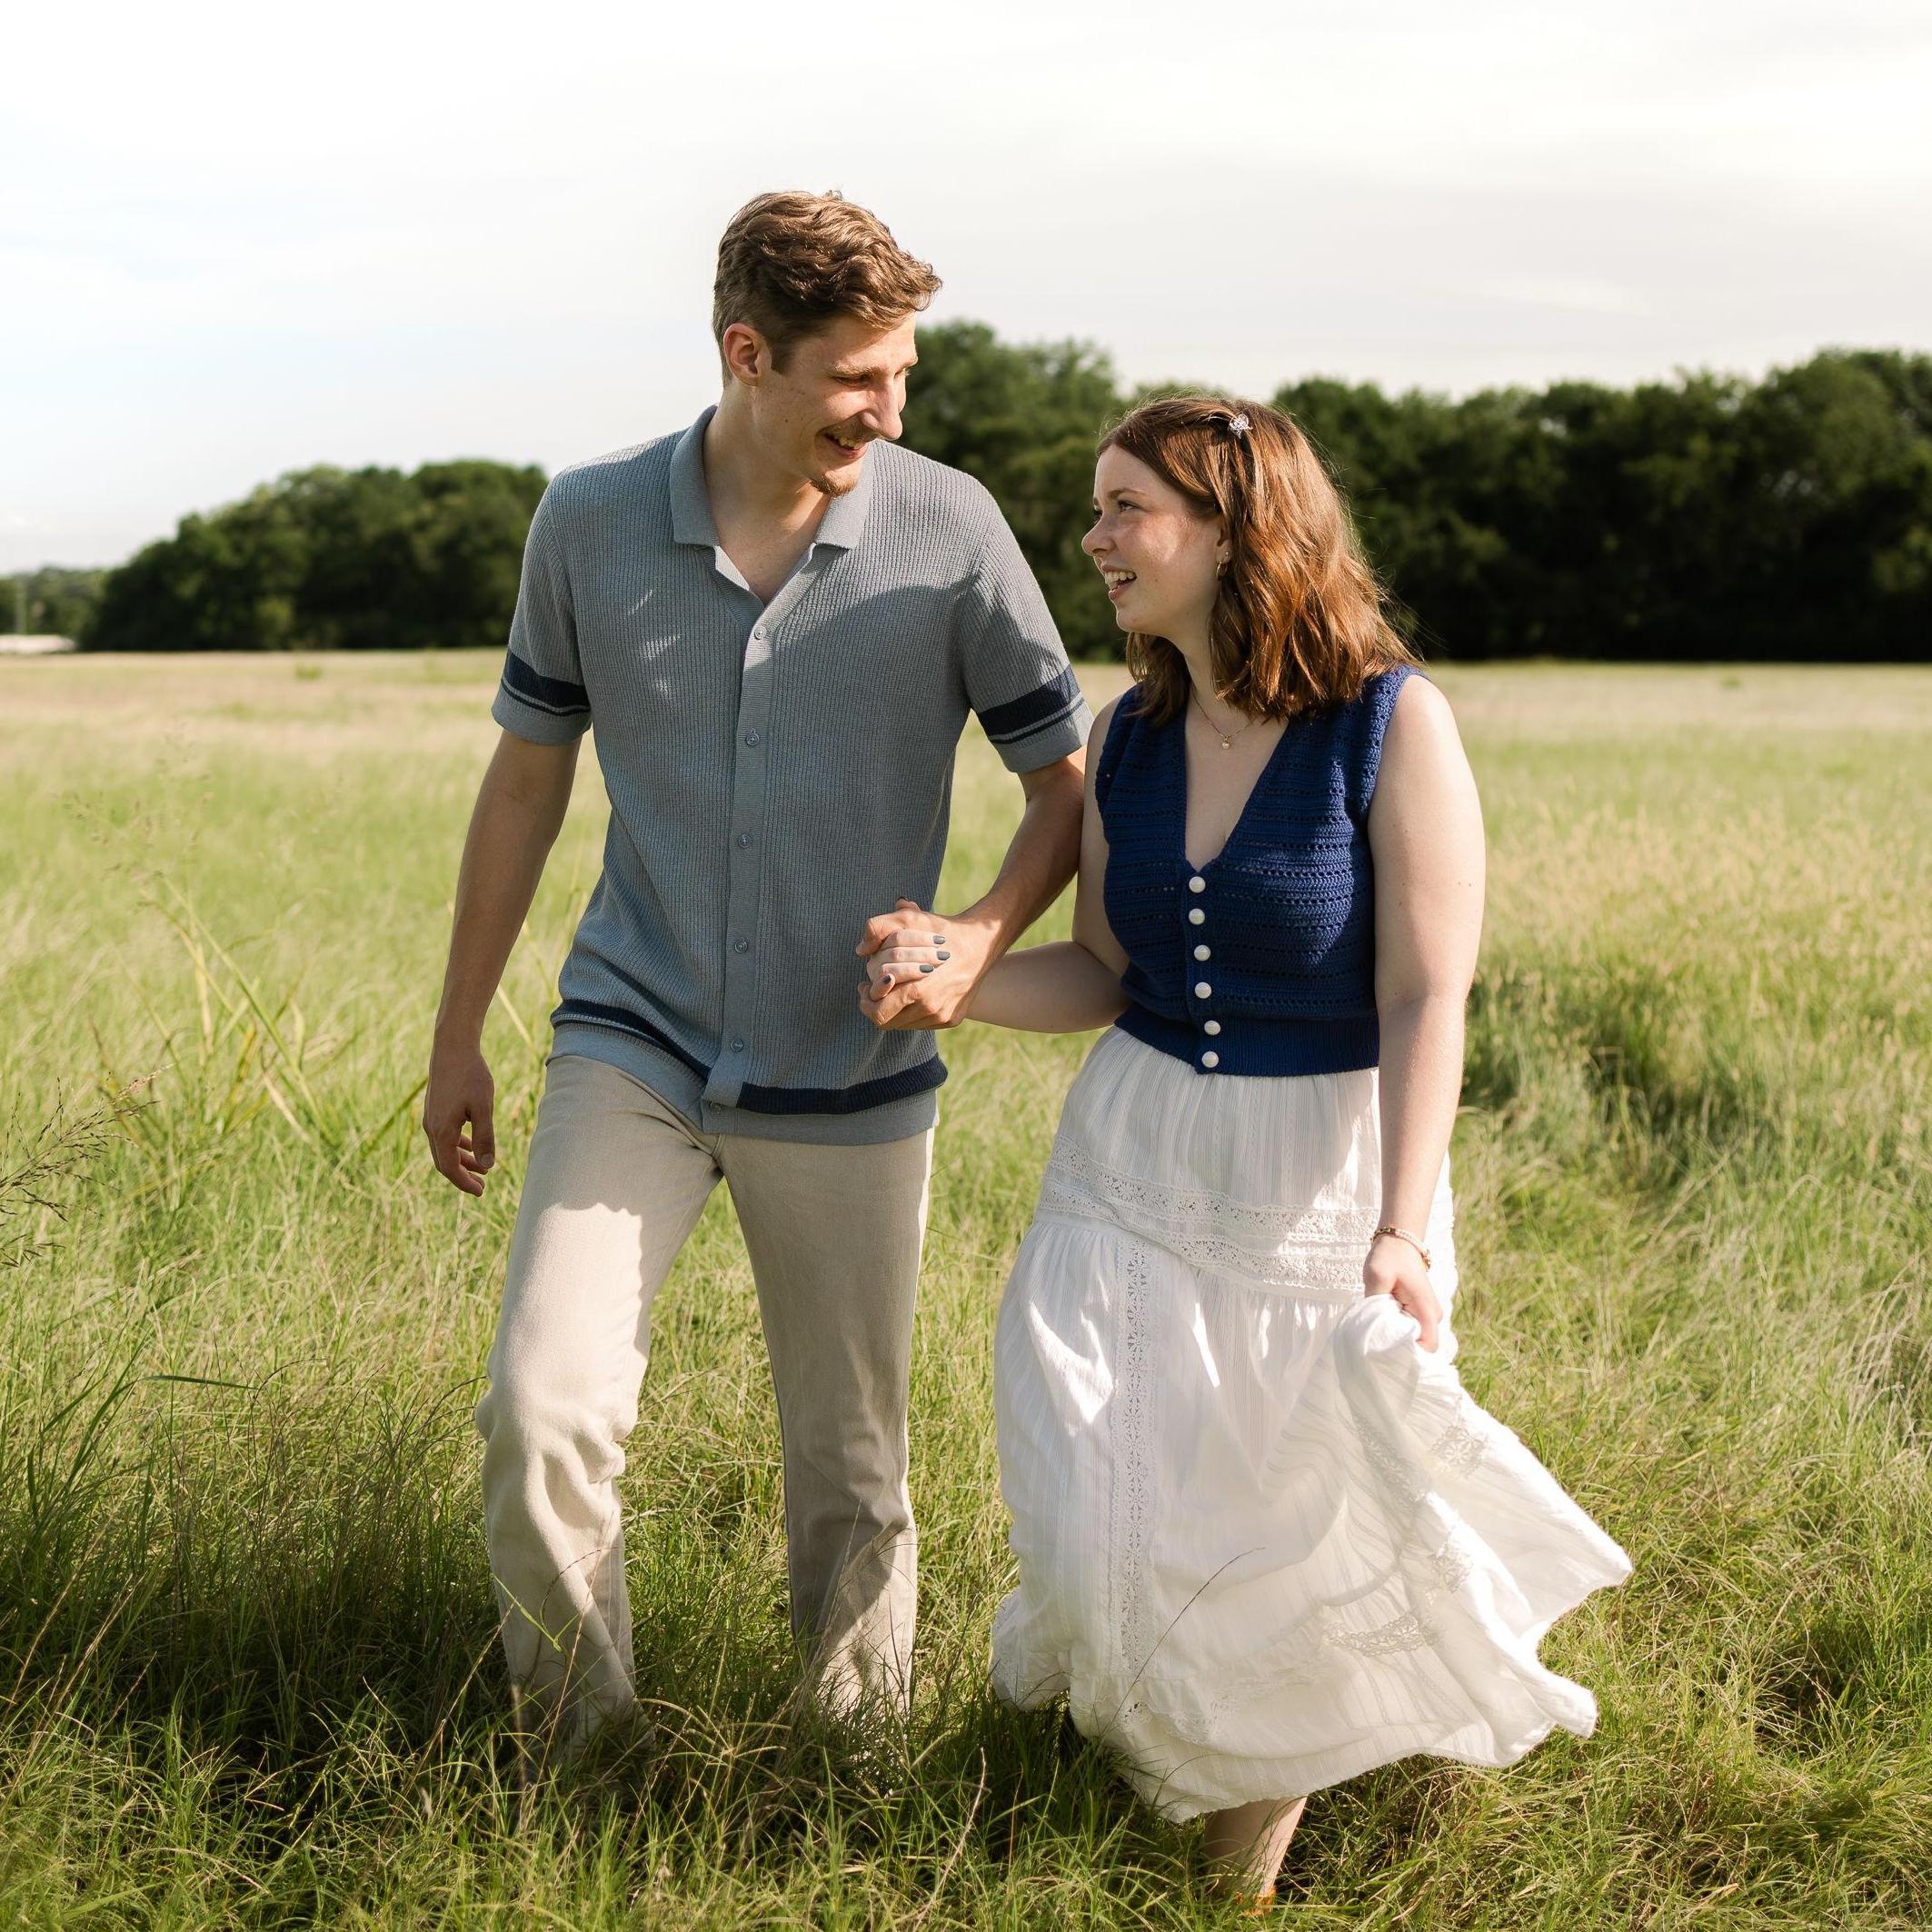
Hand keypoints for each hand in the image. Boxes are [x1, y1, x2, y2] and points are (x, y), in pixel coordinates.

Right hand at [424, 1036, 495, 1195]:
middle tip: (481, 1187)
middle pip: (444, 1162)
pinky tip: (471, 1145)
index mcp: (441, 1131)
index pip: (449, 1168)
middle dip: (462, 1176)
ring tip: (482, 1168)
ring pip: (444, 1149)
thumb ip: (484, 1137)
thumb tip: (487, 1165)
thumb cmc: (470, 1076)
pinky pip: (444, 1136)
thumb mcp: (483, 1108)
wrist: (452, 1048)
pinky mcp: (434, 1109)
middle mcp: (431, 1128)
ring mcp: (431, 1119)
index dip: (464, 1183)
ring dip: (462, 1160)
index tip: (480, 1192)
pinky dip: (457, 1145)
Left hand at [855, 899, 992, 1029]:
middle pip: (888, 1022)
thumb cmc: (941, 930)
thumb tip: (861, 950)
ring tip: (891, 988)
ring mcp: (943, 1016)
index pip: (879, 1013)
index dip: (866, 1001)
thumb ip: (878, 928)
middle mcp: (932, 1009)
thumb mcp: (909, 919)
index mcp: (919, 990)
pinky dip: (912, 1011)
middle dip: (876, 1005)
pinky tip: (912, 993)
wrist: (981, 943)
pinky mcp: (952, 1019)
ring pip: (904, 1024)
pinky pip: (922, 1023)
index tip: (863, 986)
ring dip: (894, 1009)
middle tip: (870, 989)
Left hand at [1363, 1235, 1440, 1351]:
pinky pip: (1410, 1330)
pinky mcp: (1419, 1313)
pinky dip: (1396, 1331)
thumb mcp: (1377, 1277)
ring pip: (1414, 1339)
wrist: (1398, 1241)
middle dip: (1399, 1350)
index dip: (1409, 1356)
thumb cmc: (1388, 1257)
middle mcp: (1432, 1317)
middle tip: (1375, 1347)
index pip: (1427, 1348)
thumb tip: (1371, 1330)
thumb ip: (1375, 1305)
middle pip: (1420, 1347)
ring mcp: (1426, 1315)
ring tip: (1375, 1336)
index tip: (1386, 1355)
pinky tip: (1380, 1327)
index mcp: (1426, 1311)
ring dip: (1396, 1340)